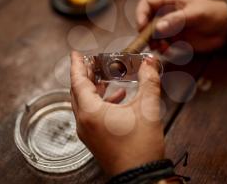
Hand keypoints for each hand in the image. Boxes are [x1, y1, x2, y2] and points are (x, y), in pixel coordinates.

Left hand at [70, 51, 164, 174]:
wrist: (140, 178)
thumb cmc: (141, 147)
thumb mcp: (148, 109)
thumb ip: (149, 82)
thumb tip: (150, 63)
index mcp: (91, 112)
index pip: (78, 82)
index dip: (77, 65)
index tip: (75, 53)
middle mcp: (84, 122)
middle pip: (78, 92)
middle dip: (85, 75)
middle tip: (92, 62)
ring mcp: (87, 133)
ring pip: (84, 104)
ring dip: (93, 89)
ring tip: (105, 78)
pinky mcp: (94, 140)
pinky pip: (90, 115)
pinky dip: (100, 103)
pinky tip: (118, 98)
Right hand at [136, 0, 226, 52]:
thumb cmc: (213, 14)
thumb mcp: (196, 14)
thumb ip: (177, 20)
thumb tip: (158, 28)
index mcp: (169, 2)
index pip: (147, 4)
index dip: (141, 14)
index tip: (141, 27)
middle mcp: (167, 15)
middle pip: (147, 22)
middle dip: (146, 33)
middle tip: (150, 42)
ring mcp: (170, 28)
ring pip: (153, 36)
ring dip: (153, 43)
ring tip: (161, 48)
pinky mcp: (176, 40)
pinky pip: (162, 45)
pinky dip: (162, 49)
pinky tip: (168, 50)